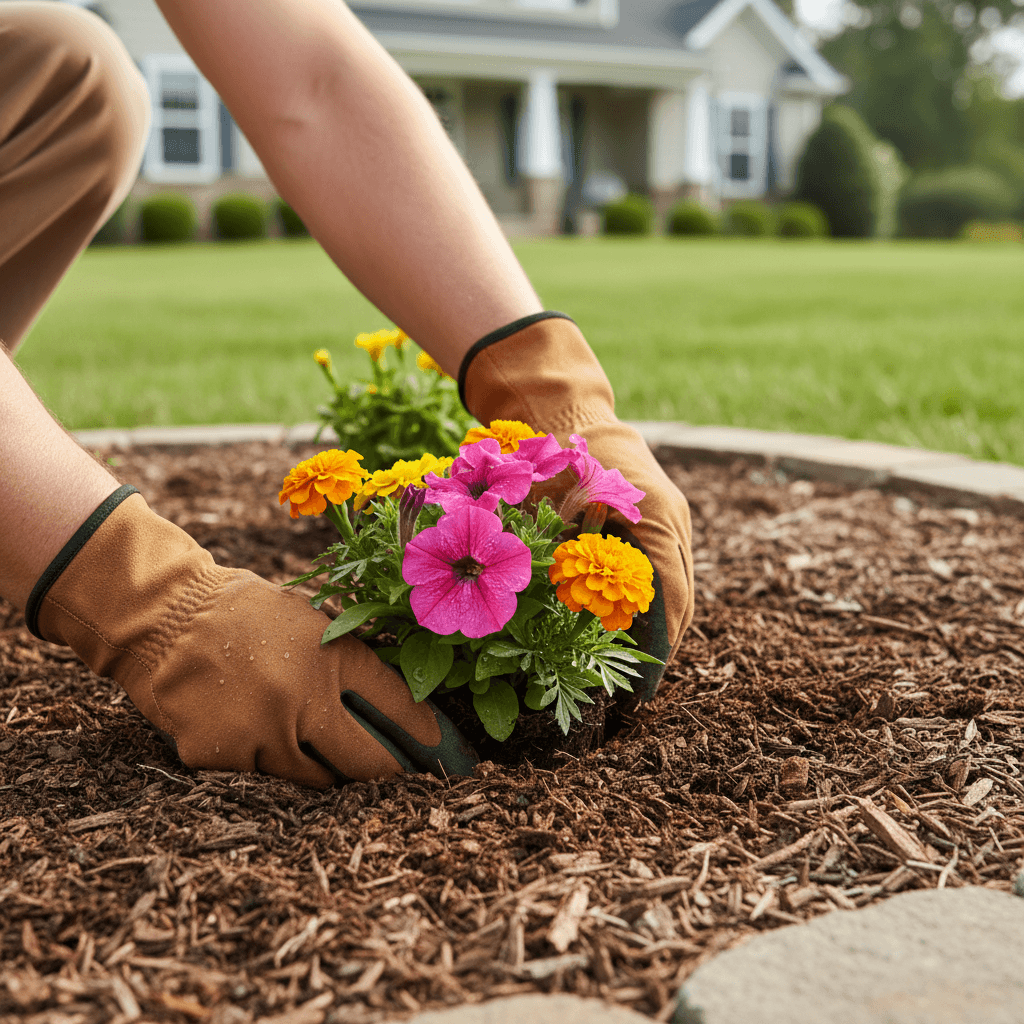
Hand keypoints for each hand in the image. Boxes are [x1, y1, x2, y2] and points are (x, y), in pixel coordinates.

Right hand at [27, 488, 477, 785]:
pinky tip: (255, 732)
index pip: (400, 709)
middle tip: (401, 779)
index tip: (444, 756)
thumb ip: (354, 655)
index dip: (428, 738)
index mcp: (335, 658)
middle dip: (390, 775)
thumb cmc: (249, 613)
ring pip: (315, 780)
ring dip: (323, 768)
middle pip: (369, 764)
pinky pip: (262, 779)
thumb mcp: (313, 618)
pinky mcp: (220, 757)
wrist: (166, 615)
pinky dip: (267, 763)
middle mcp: (304, 700)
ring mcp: (262, 733)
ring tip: (315, 744)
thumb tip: (411, 693)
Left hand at [459, 313, 693, 699]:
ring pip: (676, 587)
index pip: (668, 596)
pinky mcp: (661, 520)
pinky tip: (631, 631)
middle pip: (680, 598)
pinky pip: (665, 570)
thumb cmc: (550, 460)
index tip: (643, 689)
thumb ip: (556, 560)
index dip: (658, 646)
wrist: (568, 413)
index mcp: (651, 517)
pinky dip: (652, 603)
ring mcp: (670, 518)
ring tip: (636, 671)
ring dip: (659, 628)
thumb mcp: (547, 511)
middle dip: (661, 647)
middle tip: (638, 692)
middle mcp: (670, 520)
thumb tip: (559, 622)